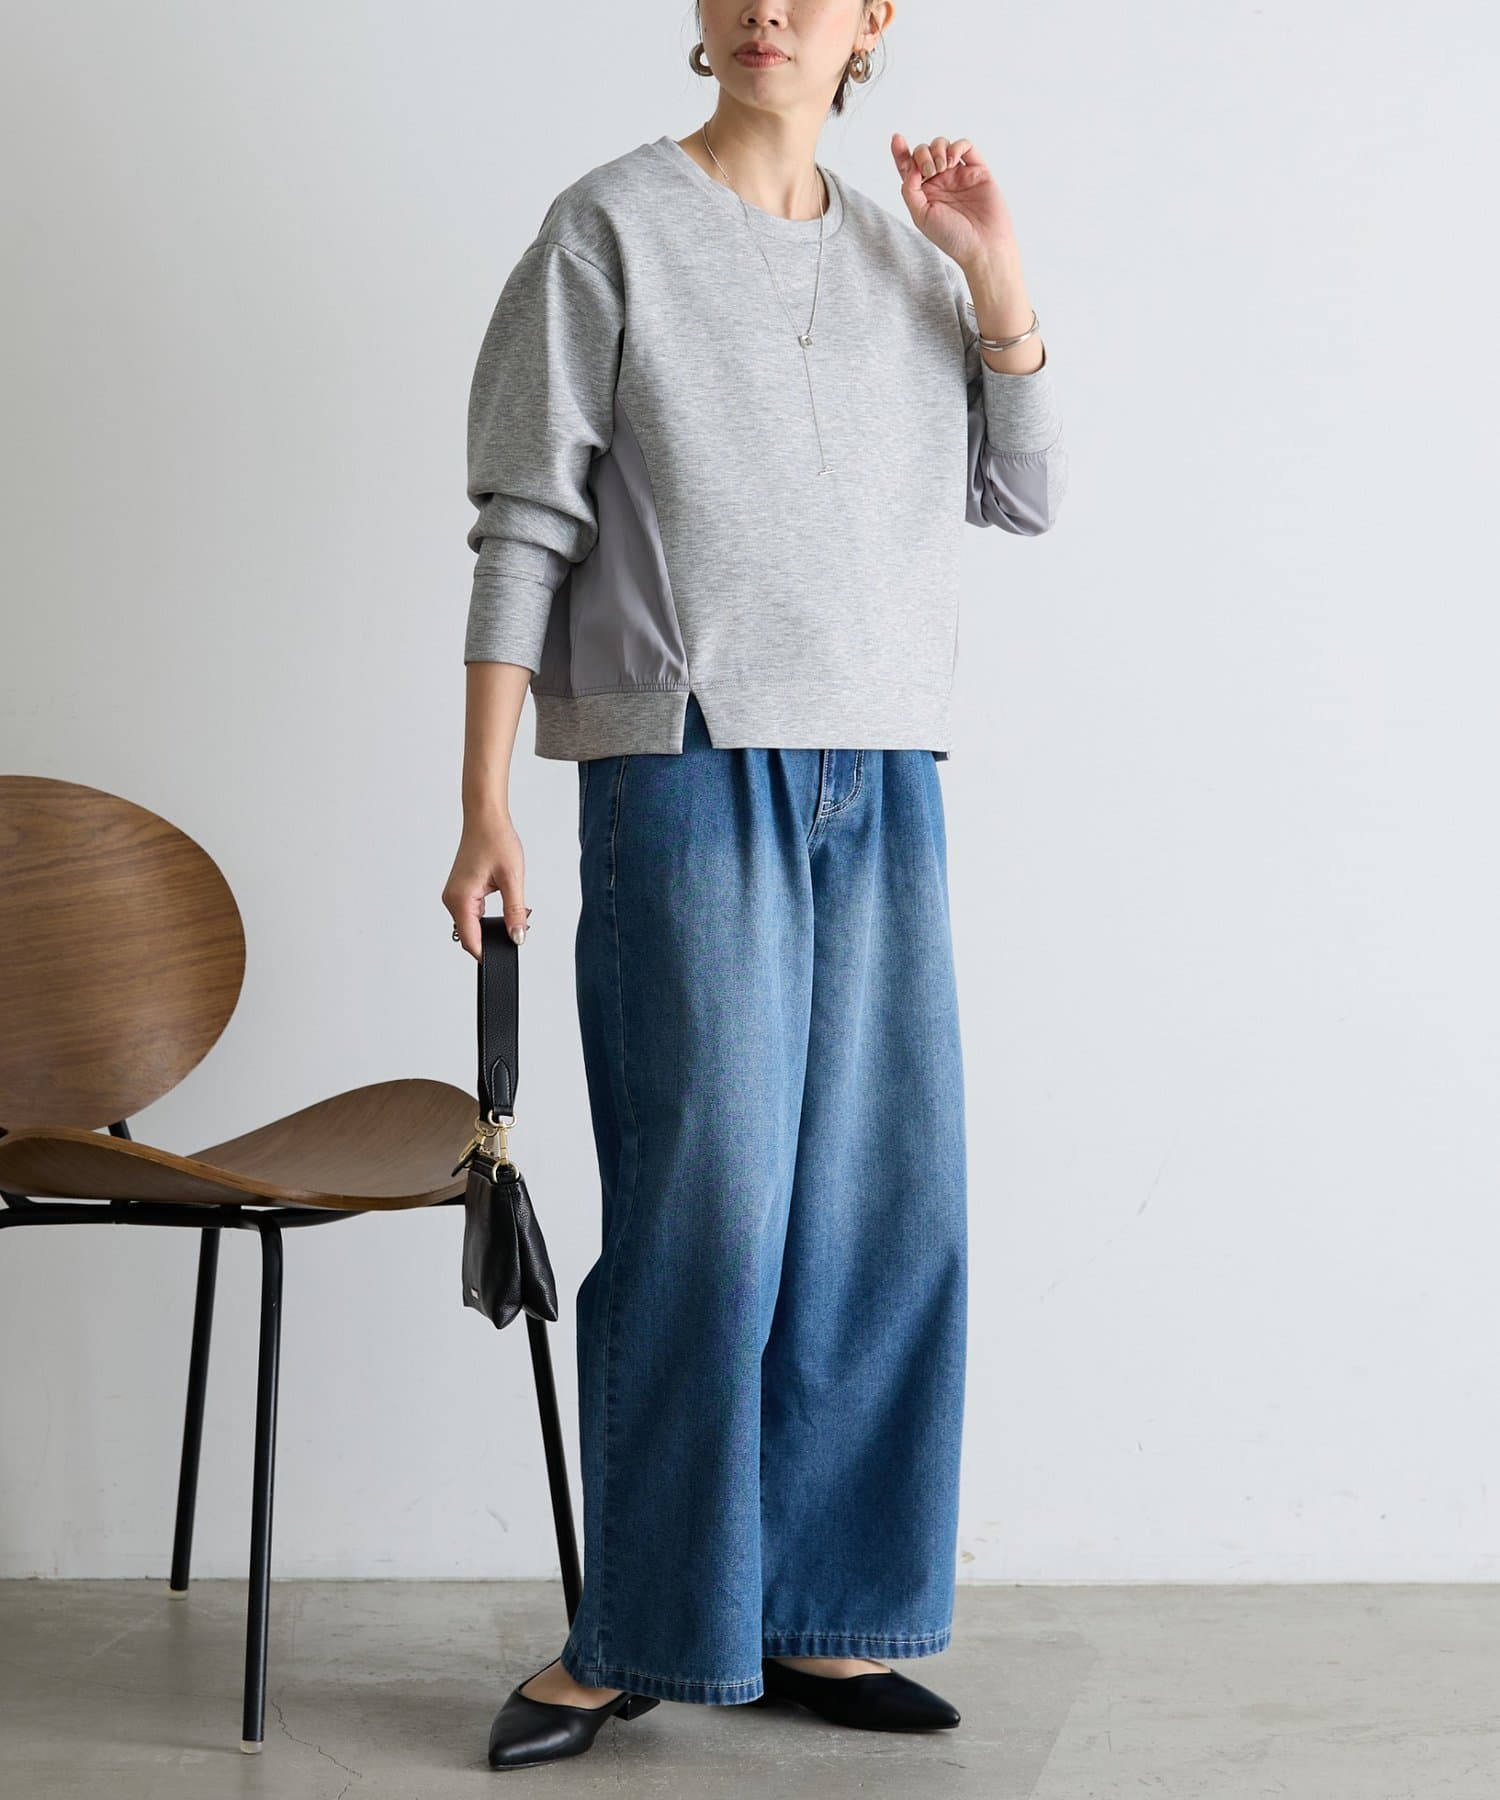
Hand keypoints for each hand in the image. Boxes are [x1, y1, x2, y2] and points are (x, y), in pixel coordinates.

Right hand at [442, 813, 532, 959]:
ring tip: (514, 905)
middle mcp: (452, 900)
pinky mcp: (460, 892)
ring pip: (472, 925)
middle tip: (520, 924)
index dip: (488, 953)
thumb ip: (515, 912)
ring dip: (492, 925)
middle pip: (471, 936)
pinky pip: (472, 914)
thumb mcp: (512, 879)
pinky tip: (503, 898)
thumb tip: (518, 938)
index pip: (471, 941)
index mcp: (460, 899)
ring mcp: (454, 896)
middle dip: (494, 937)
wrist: (485, 819)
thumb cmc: (496, 841)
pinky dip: (488, 915)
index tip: (506, 958)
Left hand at [890, 132, 1017, 270]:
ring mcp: (958, 174)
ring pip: (942, 145)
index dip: (901, 152)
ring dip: (938, 149)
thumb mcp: (920, 216)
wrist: (982, 245)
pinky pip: (966, 146)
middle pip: (923, 152)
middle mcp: (940, 182)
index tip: (897, 138)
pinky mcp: (977, 170)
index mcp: (924, 193)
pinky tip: (953, 159)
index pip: (908, 167)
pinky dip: (957, 145)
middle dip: (922, 154)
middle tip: (930, 172)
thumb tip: (911, 166)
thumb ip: (910, 190)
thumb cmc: (952, 237)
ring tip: (942, 167)